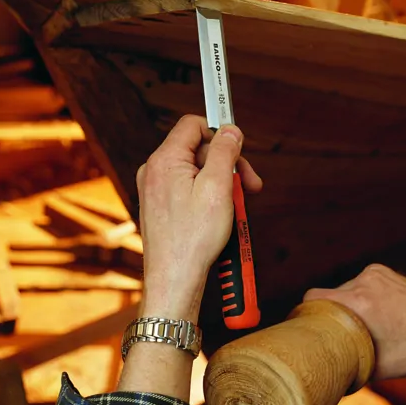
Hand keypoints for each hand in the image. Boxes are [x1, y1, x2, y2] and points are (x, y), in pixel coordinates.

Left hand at [136, 114, 262, 319]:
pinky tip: (222, 216)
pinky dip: (209, 197)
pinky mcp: (161, 207)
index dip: (220, 133)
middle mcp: (154, 171)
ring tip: (238, 206)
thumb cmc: (193, 239)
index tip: (240, 148)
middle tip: (250, 185)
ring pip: (196, 172)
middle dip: (228, 164)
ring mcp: (155, 190)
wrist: (175, 279)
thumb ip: (224, 152)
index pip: (193, 125)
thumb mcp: (218, 187)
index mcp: (164, 161)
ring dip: (222, 183)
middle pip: (198, 150)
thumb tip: (230, 130)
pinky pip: (189, 190)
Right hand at [304, 264, 405, 379]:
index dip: (305, 313)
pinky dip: (360, 296)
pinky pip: (358, 283)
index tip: (306, 327)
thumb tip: (322, 382)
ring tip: (362, 323)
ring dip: (346, 304)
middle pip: (328, 295)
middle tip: (338, 332)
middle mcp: (365, 282)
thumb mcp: (374, 368)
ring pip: (343, 289)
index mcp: (360, 304)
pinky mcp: (382, 269)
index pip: (313, 298)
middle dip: (331, 313)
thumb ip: (345, 368)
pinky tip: (374, 311)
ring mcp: (375, 272)